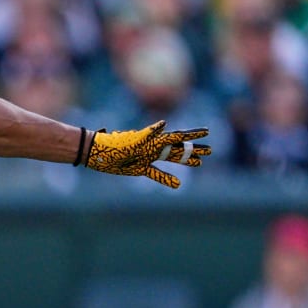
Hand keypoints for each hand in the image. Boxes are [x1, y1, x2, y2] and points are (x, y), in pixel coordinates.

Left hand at [81, 121, 211, 188]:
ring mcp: (147, 157)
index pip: (178, 137)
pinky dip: (167, 179)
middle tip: (210, 150)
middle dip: (194, 149)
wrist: (96, 154)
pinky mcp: (139, 168)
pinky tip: (178, 184)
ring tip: (199, 163)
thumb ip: (150, 133)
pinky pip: (156, 174)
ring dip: (185, 160)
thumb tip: (164, 123)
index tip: (207, 131)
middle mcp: (153, 148)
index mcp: (154, 141)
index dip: (192, 135)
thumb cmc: (115, 146)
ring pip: (171, 159)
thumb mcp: (134, 140)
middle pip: (179, 148)